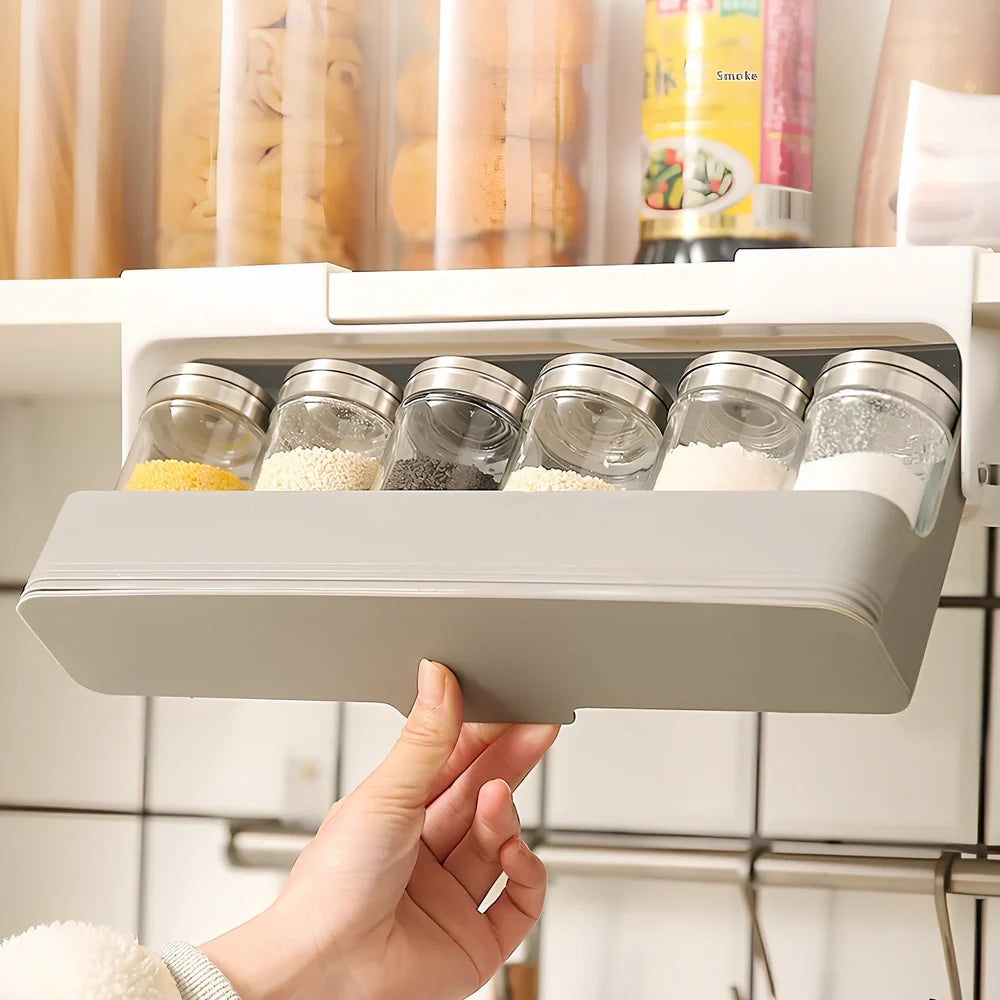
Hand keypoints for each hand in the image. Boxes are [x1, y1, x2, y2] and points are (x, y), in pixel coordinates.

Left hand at [203, 660, 558, 999]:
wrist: (323, 972)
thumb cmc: (330, 890)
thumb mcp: (384, 795)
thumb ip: (423, 738)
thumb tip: (436, 678)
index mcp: (396, 817)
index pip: (452, 763)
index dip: (483, 733)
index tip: (509, 704)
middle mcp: (424, 856)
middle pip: (480, 798)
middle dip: (510, 761)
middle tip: (538, 727)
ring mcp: (450, 898)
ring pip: (499, 843)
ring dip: (504, 817)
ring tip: (496, 800)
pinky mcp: (474, 940)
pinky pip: (520, 902)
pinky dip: (526, 875)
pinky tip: (514, 854)